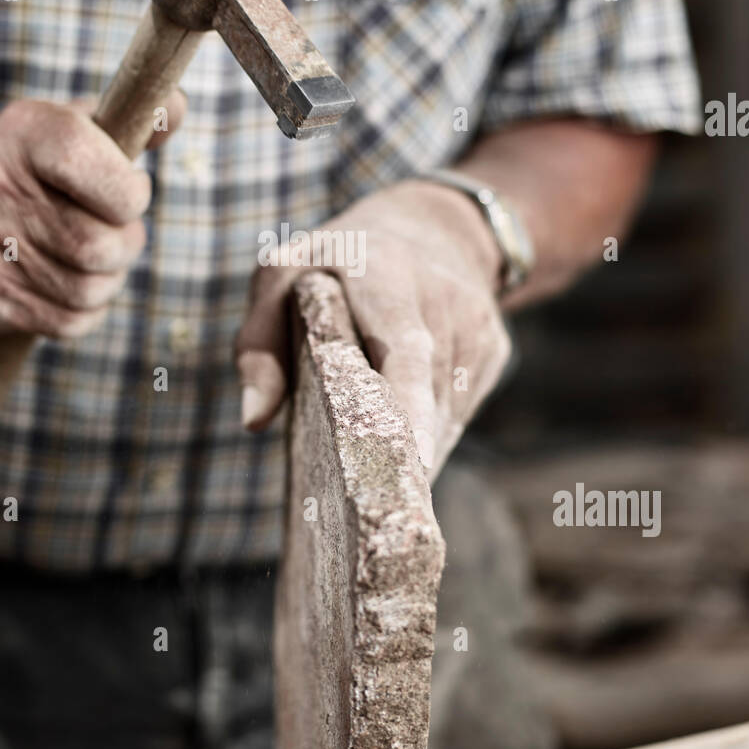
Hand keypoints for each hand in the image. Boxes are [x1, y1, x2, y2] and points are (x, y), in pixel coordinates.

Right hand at [0, 93, 184, 336]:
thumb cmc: (24, 164)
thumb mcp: (66, 123)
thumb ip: (130, 118)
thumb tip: (176, 109)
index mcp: (24, 133)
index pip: (87, 163)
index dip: (129, 190)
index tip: (131, 190)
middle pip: (96, 243)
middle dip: (126, 242)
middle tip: (120, 231)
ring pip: (88, 287)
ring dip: (110, 277)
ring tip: (99, 255)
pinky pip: (68, 321)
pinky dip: (87, 307)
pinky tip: (75, 282)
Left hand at [235, 178, 511, 476]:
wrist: (433, 228)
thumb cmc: (336, 262)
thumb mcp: (282, 275)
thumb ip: (259, 344)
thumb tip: (253, 422)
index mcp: (387, 276)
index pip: (406, 349)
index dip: (409, 407)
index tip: (409, 462)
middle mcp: (444, 299)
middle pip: (428, 394)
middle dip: (403, 455)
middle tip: (372, 519)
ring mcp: (478, 326)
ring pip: (446, 412)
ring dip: (412, 451)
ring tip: (375, 490)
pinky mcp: (494, 350)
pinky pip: (460, 409)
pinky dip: (430, 434)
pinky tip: (402, 448)